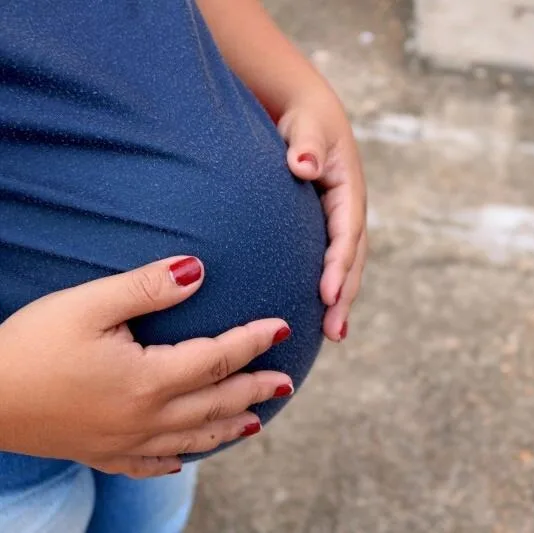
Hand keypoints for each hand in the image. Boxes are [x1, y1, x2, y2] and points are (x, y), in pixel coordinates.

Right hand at [0, 256, 292, 477]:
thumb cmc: (30, 347)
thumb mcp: (88, 304)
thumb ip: (148, 288)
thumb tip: (198, 270)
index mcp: (148, 379)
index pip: (218, 358)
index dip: (253, 341)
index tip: (282, 328)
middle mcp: (145, 418)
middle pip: (216, 404)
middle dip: (255, 390)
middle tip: (286, 382)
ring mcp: (124, 442)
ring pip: (193, 438)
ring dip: (229, 427)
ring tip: (257, 422)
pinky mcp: (100, 453)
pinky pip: (150, 465)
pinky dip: (176, 460)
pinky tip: (184, 459)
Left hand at [278, 92, 366, 341]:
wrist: (308, 116)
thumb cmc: (306, 120)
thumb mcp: (307, 125)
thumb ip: (306, 144)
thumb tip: (303, 165)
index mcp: (348, 189)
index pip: (346, 232)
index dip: (339, 264)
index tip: (328, 293)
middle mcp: (349, 210)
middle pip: (353, 258)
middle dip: (346, 295)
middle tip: (336, 332)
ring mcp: (341, 221)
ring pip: (346, 265)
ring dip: (342, 299)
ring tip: (335, 334)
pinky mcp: (328, 227)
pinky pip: (333, 261)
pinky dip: (332, 287)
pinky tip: (322, 312)